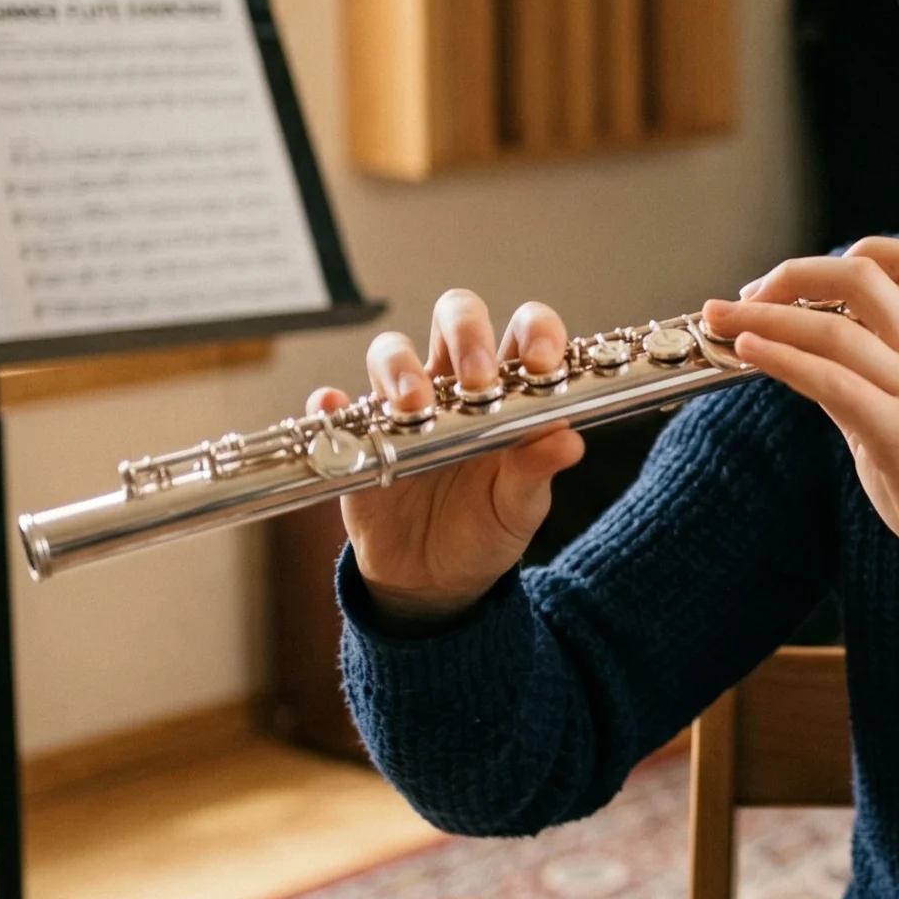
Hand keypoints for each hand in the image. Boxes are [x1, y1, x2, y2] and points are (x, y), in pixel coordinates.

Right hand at [313, 290, 584, 627]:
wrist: (436, 580)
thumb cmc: (486, 529)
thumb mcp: (520, 507)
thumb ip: (537, 471)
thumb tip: (569, 442)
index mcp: (508, 392)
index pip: (525, 331)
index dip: (537, 332)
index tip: (542, 362)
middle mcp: (454, 386)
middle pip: (457, 318)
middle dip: (467, 333)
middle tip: (475, 379)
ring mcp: (403, 406)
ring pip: (391, 351)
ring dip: (400, 366)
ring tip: (414, 407)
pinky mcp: (359, 437)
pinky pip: (333, 407)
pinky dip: (330, 403)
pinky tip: (334, 409)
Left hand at [701, 239, 898, 606]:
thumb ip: (859, 383)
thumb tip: (802, 362)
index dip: (855, 252)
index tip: (800, 280)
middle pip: (861, 276)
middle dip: (792, 274)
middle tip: (745, 294)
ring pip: (834, 327)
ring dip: (763, 316)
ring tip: (720, 319)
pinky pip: (833, 382)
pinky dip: (782, 359)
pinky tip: (749, 353)